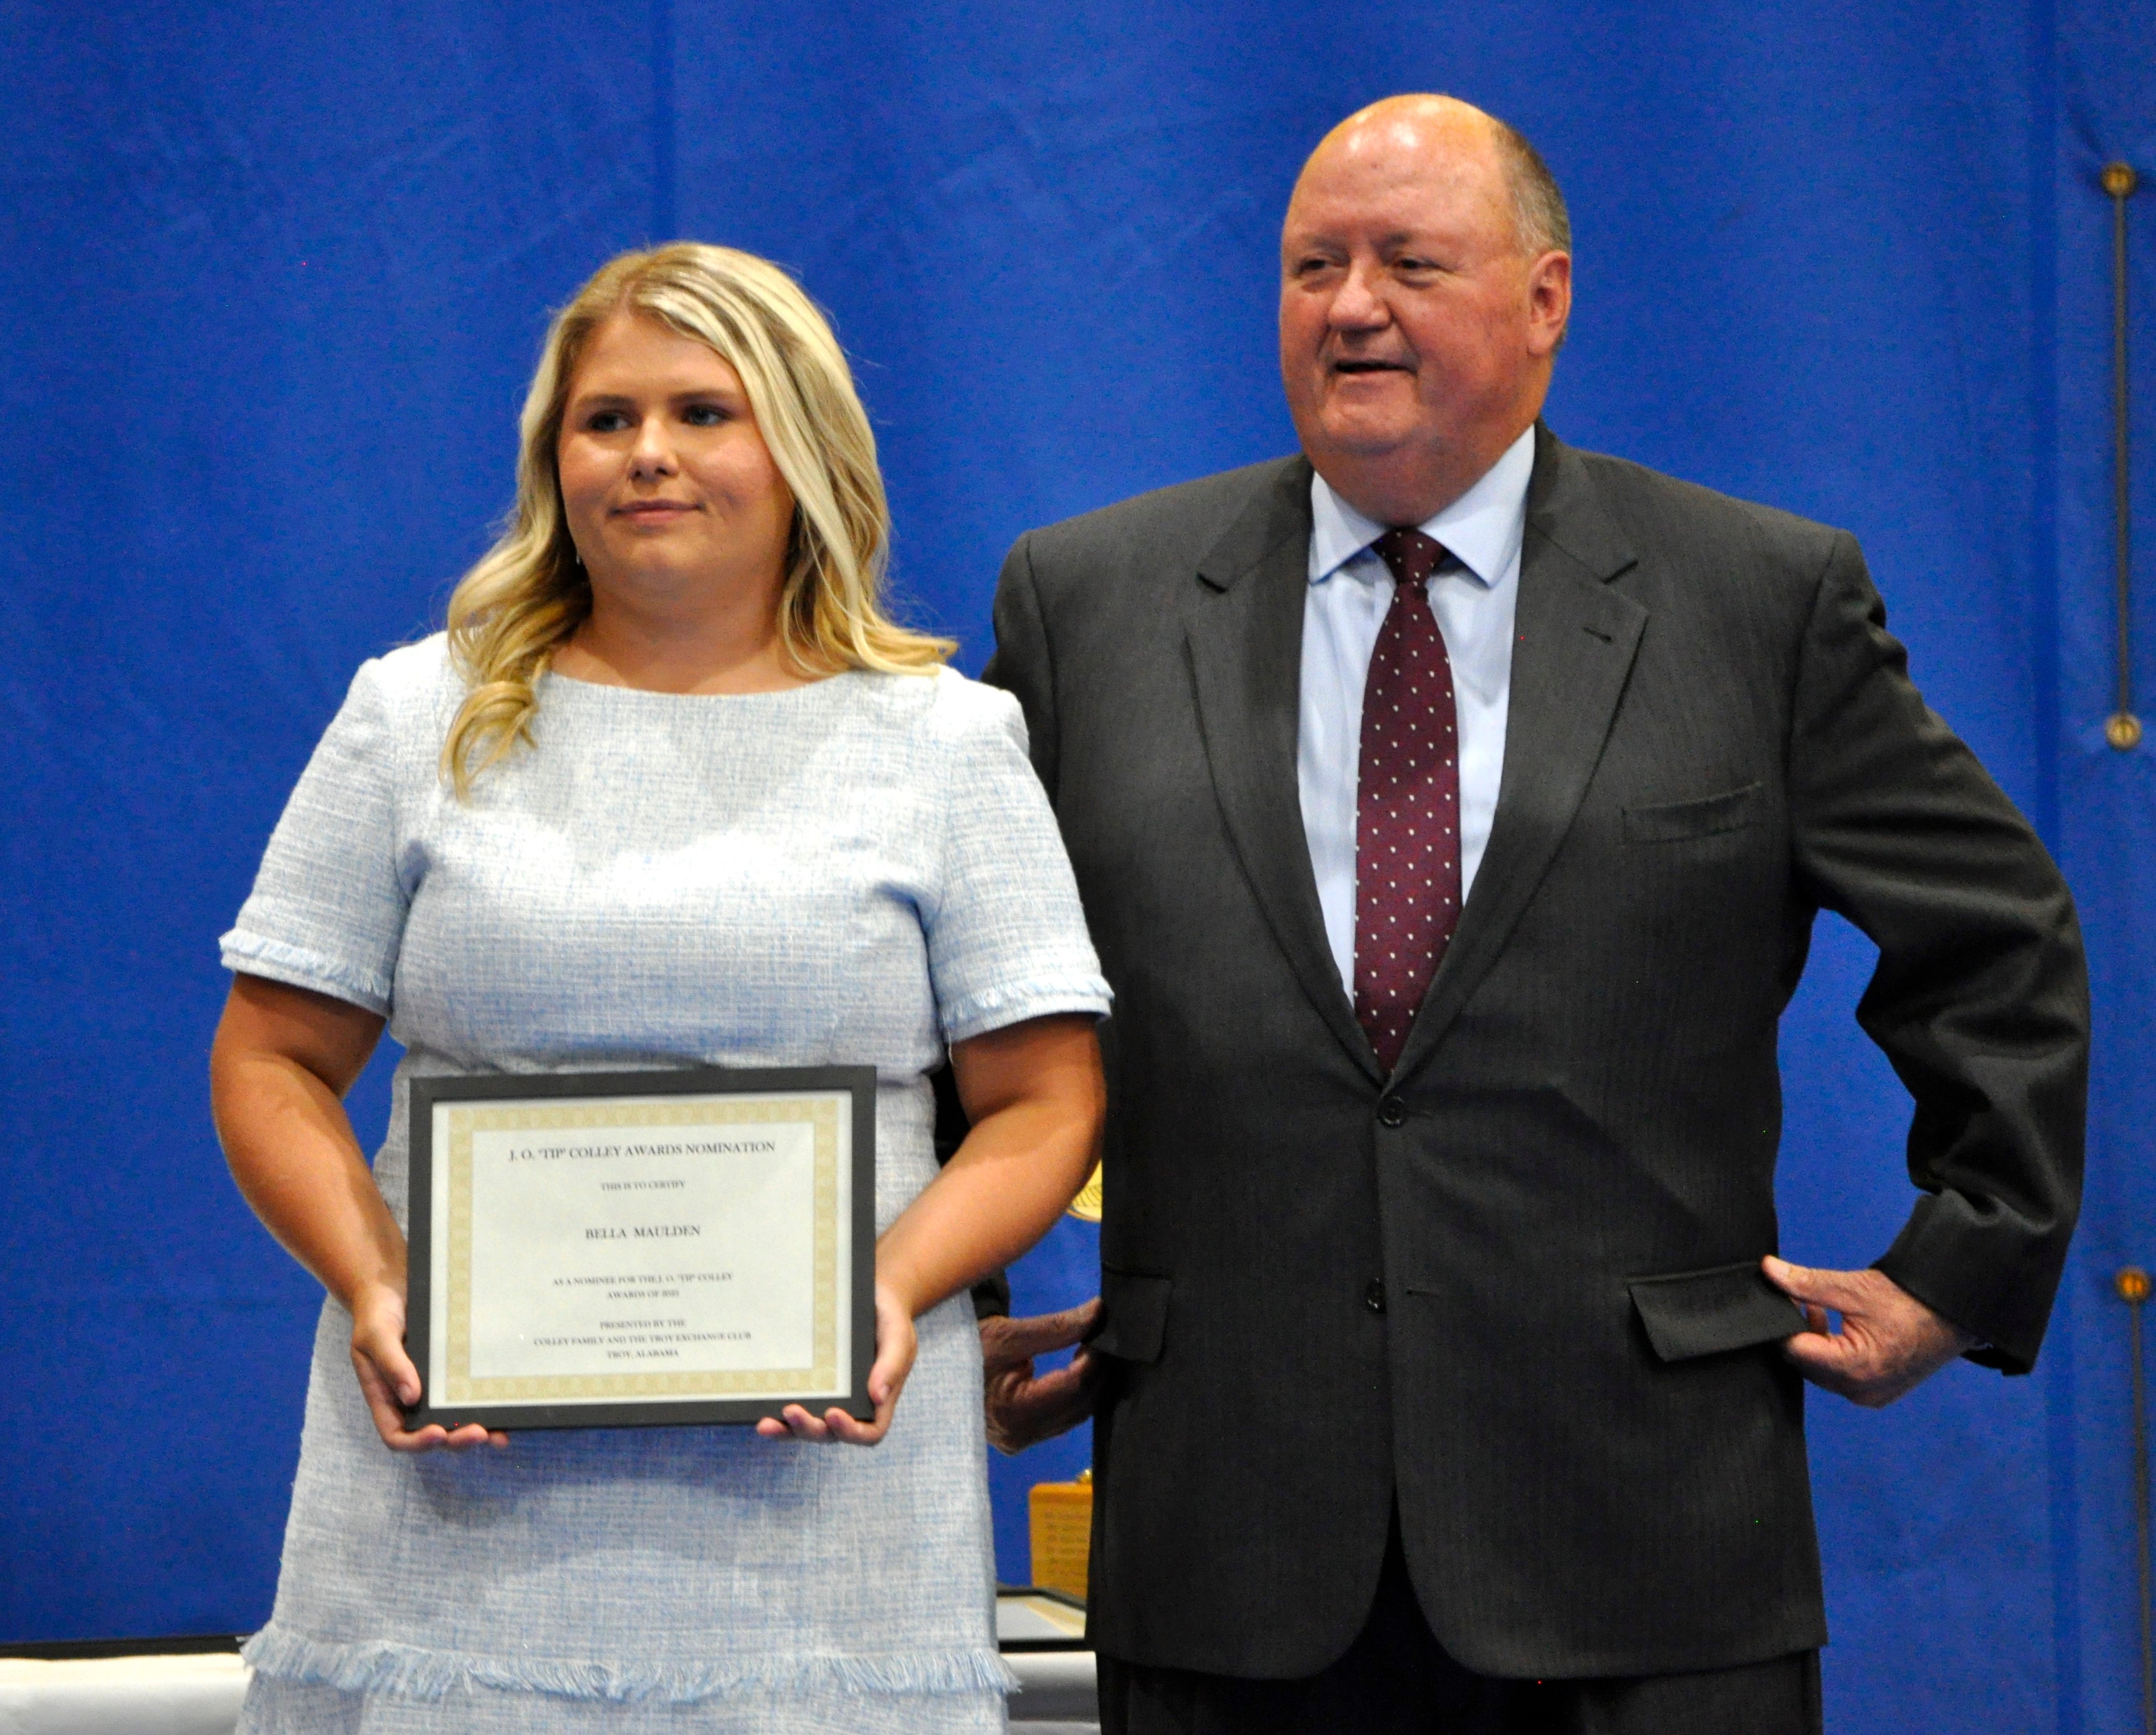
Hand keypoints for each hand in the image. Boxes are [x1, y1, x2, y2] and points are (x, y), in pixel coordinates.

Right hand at [348, 1279, 506, 1452]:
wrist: (396, 1285)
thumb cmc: (377, 1312)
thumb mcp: (375, 1334)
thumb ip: (390, 1363)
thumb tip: (412, 1397)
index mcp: (387, 1398)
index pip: (397, 1435)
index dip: (416, 1442)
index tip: (438, 1433)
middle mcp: (412, 1400)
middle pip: (433, 1435)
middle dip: (455, 1440)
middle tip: (480, 1433)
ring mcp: (436, 1389)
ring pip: (456, 1423)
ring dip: (478, 1432)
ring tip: (499, 1435)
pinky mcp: (455, 1374)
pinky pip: (470, 1396)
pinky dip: (487, 1406)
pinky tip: (506, 1407)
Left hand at [757, 1279, 915, 1444]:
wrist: (872, 1297)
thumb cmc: (889, 1318)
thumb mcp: (898, 1334)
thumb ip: (892, 1363)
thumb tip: (878, 1397)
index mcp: (878, 1400)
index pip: (869, 1432)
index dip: (851, 1431)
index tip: (834, 1413)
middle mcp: (852, 1406)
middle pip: (831, 1434)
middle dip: (810, 1428)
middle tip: (792, 1410)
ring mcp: (829, 1399)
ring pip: (808, 1428)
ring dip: (788, 1430)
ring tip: (767, 1423)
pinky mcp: (811, 1388)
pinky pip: (794, 1410)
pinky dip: (778, 1417)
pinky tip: (761, 1413)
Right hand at [982, 1298, 1102, 1453]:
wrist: (940, 1371)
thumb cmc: (968, 1351)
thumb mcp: (1008, 1334)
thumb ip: (1056, 1327)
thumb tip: (1098, 1312)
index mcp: (1010, 1413)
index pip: (1071, 1388)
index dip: (1093, 1360)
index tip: (1099, 1332)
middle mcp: (1018, 1436)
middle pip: (1079, 1405)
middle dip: (1096, 1371)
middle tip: (1100, 1338)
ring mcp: (1022, 1441)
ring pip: (1076, 1414)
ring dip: (1090, 1383)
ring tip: (1090, 1350)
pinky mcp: (1024, 1438)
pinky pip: (1064, 1418)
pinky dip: (1076, 1394)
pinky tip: (1078, 1369)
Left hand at [1764, 1256, 1978, 1407]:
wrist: (1954, 1315)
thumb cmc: (1910, 1301)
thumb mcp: (1854, 1288)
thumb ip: (1807, 1283)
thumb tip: (1768, 1270)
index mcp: (1854, 1368)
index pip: (1794, 1351)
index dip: (1781, 1324)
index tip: (1780, 1299)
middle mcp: (1860, 1390)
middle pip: (1804, 1363)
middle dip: (1796, 1331)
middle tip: (1801, 1300)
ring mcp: (1869, 1396)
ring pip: (1819, 1371)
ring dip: (1813, 1341)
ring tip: (1819, 1308)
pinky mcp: (1876, 1392)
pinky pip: (1838, 1376)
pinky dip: (1830, 1353)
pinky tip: (1836, 1326)